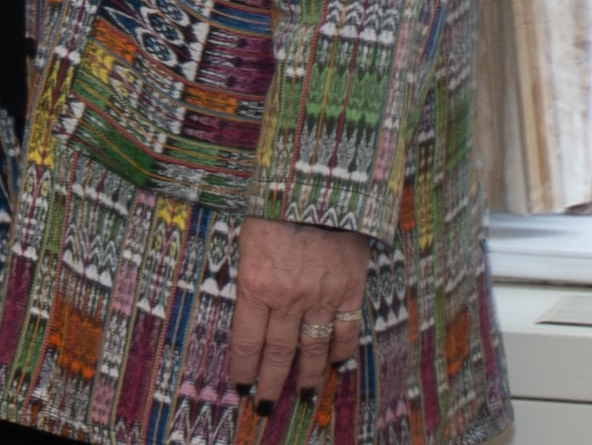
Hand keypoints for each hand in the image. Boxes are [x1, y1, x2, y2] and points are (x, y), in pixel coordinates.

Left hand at [230, 217, 373, 419]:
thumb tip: (247, 314)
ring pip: (313, 347)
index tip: (240, 386)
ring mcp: (322, 296)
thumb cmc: (272, 209)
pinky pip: (346, 329)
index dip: (244, 367)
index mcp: (255, 285)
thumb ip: (248, 281)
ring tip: (302, 396)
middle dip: (271, 383)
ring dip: (306, 376)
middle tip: (266, 405)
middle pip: (279, 352)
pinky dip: (341, 350)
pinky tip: (335, 364)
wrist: (318, 186)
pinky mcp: (350, 289)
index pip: (246, 340)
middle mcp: (288, 297)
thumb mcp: (245, 244)